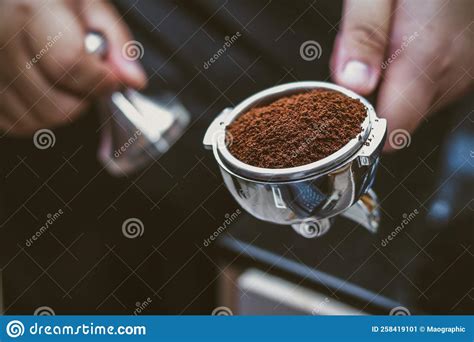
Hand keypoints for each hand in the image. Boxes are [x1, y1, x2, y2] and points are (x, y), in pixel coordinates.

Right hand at [0, 0, 146, 135]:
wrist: (12, 0)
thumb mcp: (91, 6)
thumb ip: (118, 44)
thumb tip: (133, 80)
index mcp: (32, 14)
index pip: (69, 65)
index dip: (100, 80)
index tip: (111, 78)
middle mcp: (3, 43)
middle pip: (57, 106)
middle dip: (84, 99)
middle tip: (86, 79)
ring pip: (38, 120)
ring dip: (62, 110)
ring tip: (61, 81)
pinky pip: (17, 124)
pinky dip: (38, 116)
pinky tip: (43, 91)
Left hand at [330, 0, 472, 150]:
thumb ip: (364, 36)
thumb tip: (352, 83)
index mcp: (426, 55)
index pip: (393, 128)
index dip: (362, 127)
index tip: (343, 109)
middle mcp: (450, 71)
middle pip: (395, 116)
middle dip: (366, 95)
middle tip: (359, 53)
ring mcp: (460, 71)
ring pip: (408, 104)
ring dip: (384, 83)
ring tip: (383, 41)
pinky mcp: (462, 68)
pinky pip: (425, 89)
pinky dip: (403, 75)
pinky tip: (400, 44)